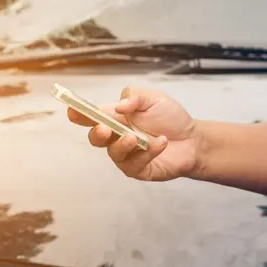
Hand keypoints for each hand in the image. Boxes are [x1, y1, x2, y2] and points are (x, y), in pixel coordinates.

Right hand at [67, 86, 198, 180]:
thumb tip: (119, 106)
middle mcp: (116, 137)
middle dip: (96, 134)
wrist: (193, 140)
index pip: (92, 115)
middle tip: (105, 128)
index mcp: (116, 117)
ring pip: (113, 153)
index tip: (72, 110)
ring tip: (135, 138)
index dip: (79, 113)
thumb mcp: (155, 98)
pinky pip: (135, 164)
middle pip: (96, 138)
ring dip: (122, 145)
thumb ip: (136, 96)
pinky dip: (148, 152)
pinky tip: (161, 142)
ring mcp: (126, 155)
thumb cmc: (171, 118)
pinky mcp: (138, 169)